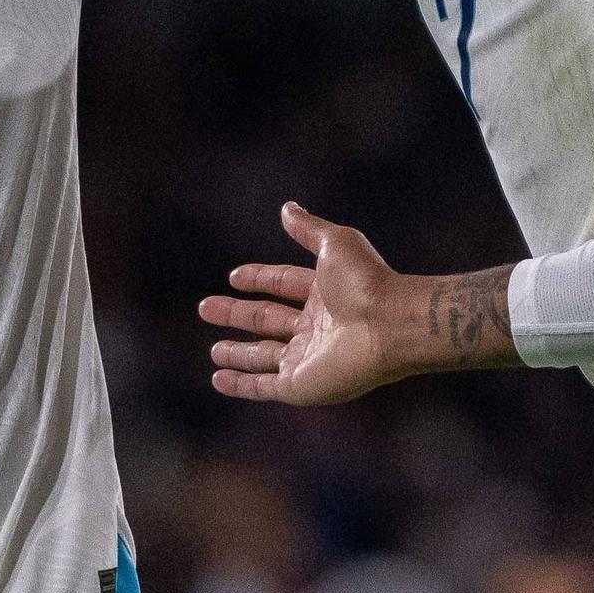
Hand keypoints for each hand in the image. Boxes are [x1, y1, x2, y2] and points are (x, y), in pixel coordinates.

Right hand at [201, 203, 511, 402]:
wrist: (388, 324)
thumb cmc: (366, 281)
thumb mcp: (335, 242)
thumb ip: (308, 228)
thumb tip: (287, 207)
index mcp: (324, 293)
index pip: (283, 285)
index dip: (259, 279)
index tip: (234, 277)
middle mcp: (315, 327)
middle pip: (267, 319)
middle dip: (237, 314)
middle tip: (205, 307)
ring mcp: (307, 358)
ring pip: (263, 356)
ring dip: (238, 352)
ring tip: (213, 349)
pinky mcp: (300, 385)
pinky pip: (263, 385)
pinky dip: (240, 384)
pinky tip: (218, 379)